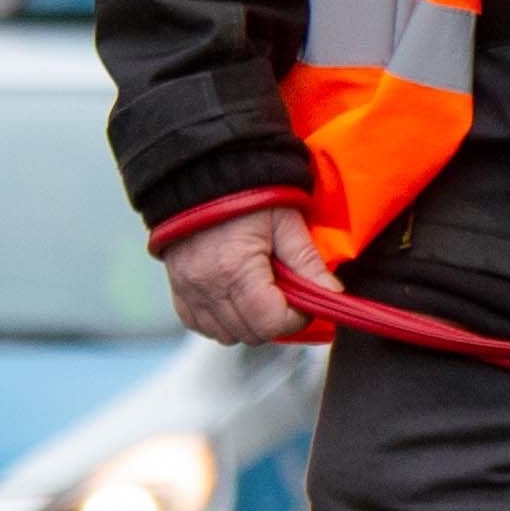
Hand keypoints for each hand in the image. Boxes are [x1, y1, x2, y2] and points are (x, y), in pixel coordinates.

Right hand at [162, 206, 320, 344]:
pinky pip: (199, 324)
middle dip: (275, 321)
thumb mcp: (286, 221)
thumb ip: (308, 262)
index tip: (306, 301)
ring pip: (225, 335)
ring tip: (262, 296)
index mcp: (236, 269)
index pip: (270, 322)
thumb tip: (332, 294)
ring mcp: (188, 289)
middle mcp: (207, 285)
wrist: (200, 175)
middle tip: (287, 296)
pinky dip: (220, 321)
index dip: (296, 317)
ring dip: (248, 324)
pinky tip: (236, 299)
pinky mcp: (177, 288)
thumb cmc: (246, 193)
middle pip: (250, 334)